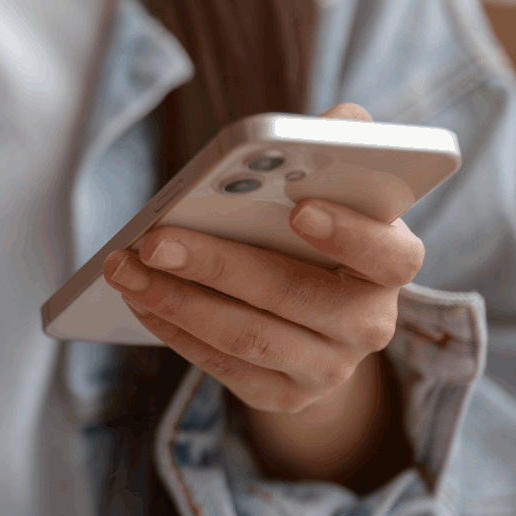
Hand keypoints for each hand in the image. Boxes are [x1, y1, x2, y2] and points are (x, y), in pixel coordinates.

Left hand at [103, 104, 424, 416]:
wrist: (316, 319)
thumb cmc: (315, 232)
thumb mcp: (334, 187)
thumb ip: (337, 147)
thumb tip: (340, 120)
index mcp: (390, 264)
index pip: (391, 255)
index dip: (350, 234)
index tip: (299, 208)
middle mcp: (370, 324)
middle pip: (292, 296)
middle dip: (216, 265)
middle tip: (154, 241)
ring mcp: (329, 369)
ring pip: (246, 337)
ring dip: (175, 301)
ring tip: (125, 269)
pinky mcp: (284, 396)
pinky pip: (222, 366)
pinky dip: (174, 328)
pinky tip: (137, 298)